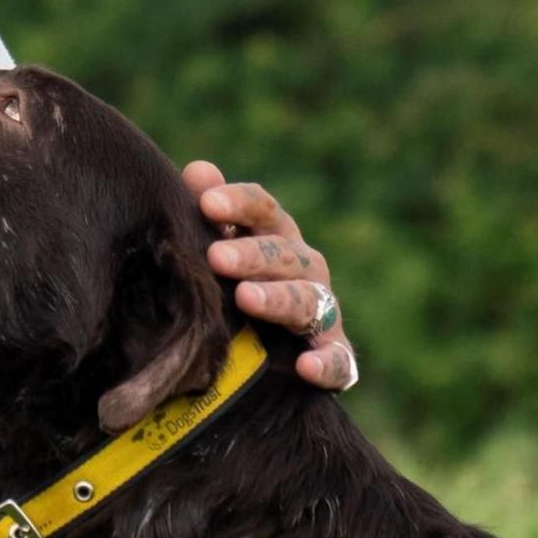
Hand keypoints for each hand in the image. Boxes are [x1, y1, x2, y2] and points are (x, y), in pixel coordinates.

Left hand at [183, 161, 358, 392]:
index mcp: (275, 234)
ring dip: (278, 299)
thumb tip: (198, 171)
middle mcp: (304, 267)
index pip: (262, 209)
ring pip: (307, 301)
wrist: (261, 350)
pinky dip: (327, 363)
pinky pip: (338, 361)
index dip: (238, 203)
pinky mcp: (333, 355)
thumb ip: (210, 209)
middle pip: (283, 253)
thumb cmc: (232, 280)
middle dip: (251, 254)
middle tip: (216, 257)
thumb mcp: (218, 242)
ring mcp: (322, 311)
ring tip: (245, 299)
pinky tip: (305, 366)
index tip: (207, 203)